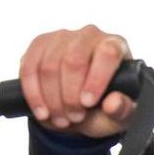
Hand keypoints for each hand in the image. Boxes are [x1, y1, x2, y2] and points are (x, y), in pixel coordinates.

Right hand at [19, 25, 136, 137]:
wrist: (83, 106)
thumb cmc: (107, 105)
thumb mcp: (121, 114)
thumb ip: (124, 110)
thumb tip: (113, 104)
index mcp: (117, 46)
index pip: (107, 53)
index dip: (96, 79)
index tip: (88, 103)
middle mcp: (90, 35)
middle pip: (73, 60)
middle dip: (70, 95)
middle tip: (74, 117)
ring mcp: (62, 37)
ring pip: (49, 66)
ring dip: (51, 99)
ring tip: (61, 119)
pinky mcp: (40, 44)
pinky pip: (29, 67)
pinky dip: (33, 94)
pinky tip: (42, 112)